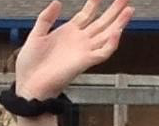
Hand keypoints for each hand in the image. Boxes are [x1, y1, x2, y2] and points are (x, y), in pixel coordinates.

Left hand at [14, 0, 133, 98]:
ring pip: (107, 35)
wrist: (29, 84)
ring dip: (119, 23)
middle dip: (114, 10)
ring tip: (129, 10)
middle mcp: (79, 41)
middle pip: (102, 22)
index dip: (94, 4)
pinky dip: (111, 44)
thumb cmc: (30, 64)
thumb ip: (46, 18)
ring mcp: (84, 51)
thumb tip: (57, 1)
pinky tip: (117, 32)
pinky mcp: (85, 62)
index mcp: (68, 33)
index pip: (86, 15)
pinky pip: (103, 53)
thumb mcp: (36, 35)